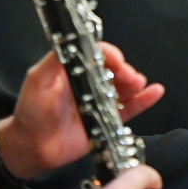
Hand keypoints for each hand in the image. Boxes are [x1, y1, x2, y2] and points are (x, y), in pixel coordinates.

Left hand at [0, 44, 163, 180]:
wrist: (31, 146)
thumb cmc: (31, 111)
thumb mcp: (38, 79)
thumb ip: (56, 60)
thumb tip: (76, 42)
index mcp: (75, 70)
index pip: (97, 55)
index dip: (109, 54)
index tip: (117, 60)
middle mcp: (89, 83)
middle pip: (115, 70)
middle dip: (125, 70)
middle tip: (129, 76)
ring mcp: (100, 102)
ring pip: (124, 87)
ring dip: (135, 82)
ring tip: (138, 84)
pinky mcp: (107, 122)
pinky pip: (130, 109)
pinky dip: (145, 100)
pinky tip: (156, 92)